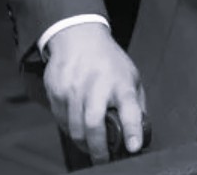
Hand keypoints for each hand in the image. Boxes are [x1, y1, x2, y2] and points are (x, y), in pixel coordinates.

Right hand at [42, 23, 146, 164]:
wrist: (79, 37)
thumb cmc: (108, 61)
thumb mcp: (130, 77)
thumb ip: (135, 104)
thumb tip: (140, 132)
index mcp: (121, 82)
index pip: (129, 107)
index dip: (132, 130)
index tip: (133, 146)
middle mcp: (97, 84)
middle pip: (94, 123)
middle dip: (98, 148)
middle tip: (104, 159)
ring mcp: (74, 88)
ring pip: (75, 127)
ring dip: (84, 143)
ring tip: (92, 147)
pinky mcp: (56, 91)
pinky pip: (61, 121)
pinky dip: (71, 130)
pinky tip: (78, 128)